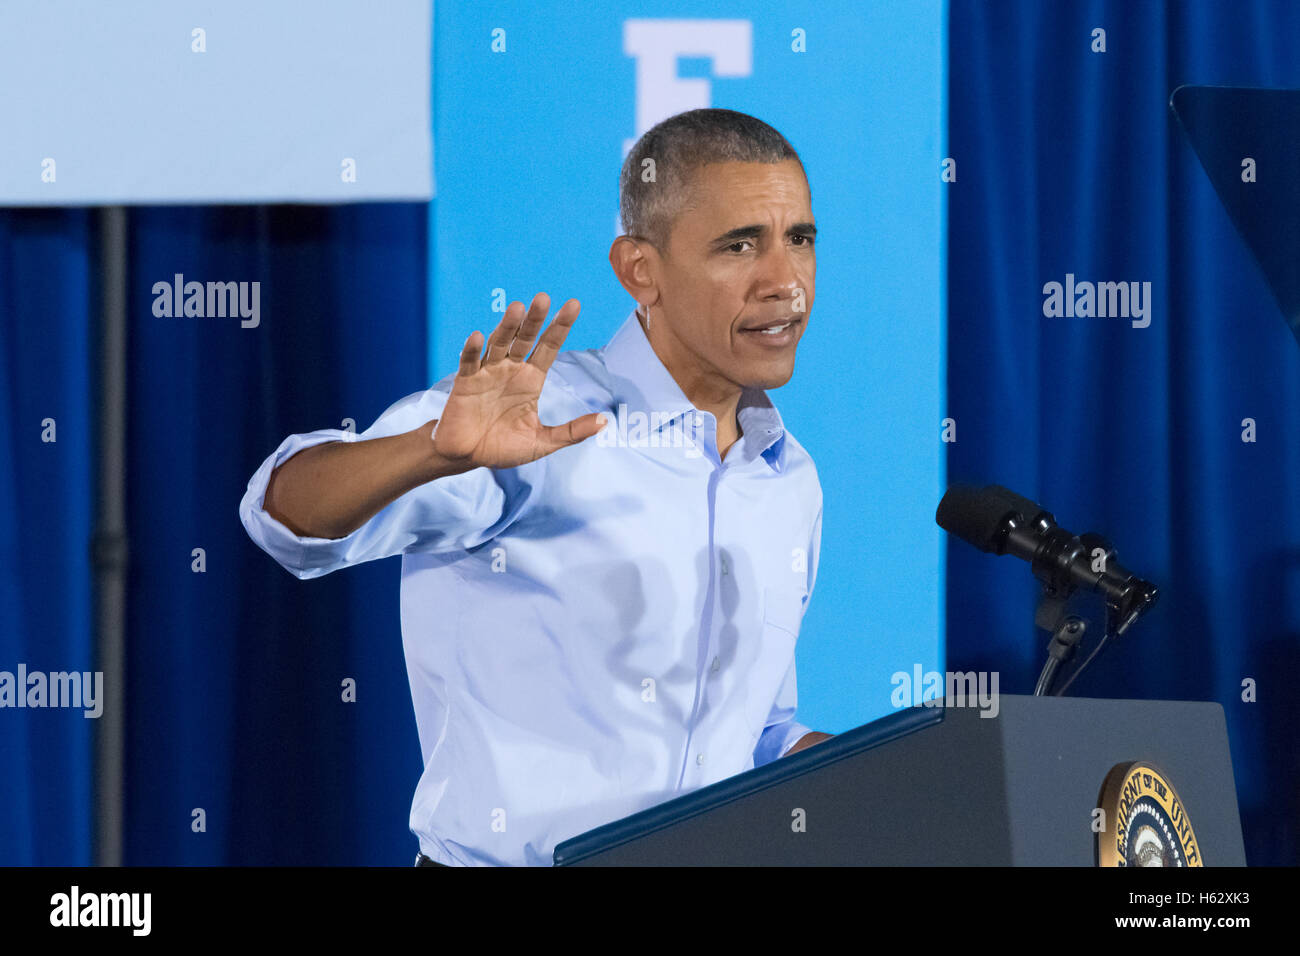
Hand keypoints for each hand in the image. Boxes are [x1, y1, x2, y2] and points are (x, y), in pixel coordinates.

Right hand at [430, 293, 606, 469]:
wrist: (468, 457)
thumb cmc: (504, 447)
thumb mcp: (543, 442)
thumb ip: (572, 432)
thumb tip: (605, 422)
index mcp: (531, 378)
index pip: (549, 346)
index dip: (560, 326)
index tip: (573, 304)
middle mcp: (511, 369)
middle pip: (525, 338)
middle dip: (535, 319)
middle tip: (543, 298)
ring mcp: (488, 372)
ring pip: (499, 343)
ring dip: (507, 327)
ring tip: (517, 308)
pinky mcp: (466, 382)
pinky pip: (470, 362)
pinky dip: (473, 349)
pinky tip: (479, 336)